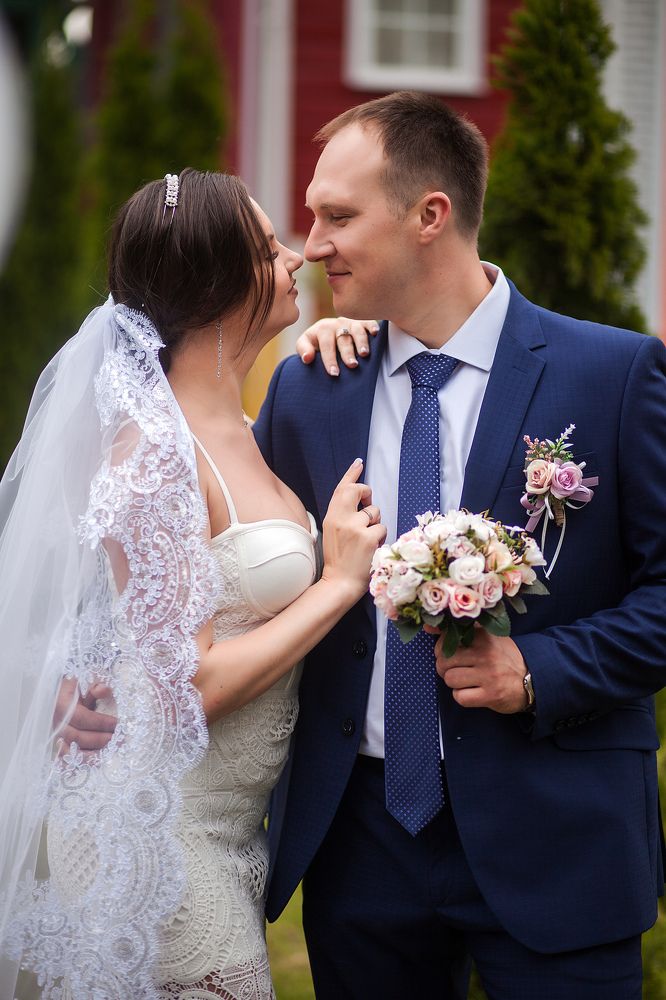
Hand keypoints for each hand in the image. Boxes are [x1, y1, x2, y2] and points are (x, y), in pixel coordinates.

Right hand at [54, 677, 116, 758]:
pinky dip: (82, 760)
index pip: (81, 718)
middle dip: (100, 740)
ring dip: (91, 754)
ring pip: (69, 752)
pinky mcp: (58, 744)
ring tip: (111, 751)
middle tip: (119, 739)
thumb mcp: (87, 680)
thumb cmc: (79, 686)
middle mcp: (55, 723)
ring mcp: (55, 735)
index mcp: (61, 705)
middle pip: (76, 737)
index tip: (117, 724)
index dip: (100, 723)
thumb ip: (96, 686)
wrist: (63, 691)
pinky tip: (99, 758)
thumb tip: (104, 690)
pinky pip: (67, 758)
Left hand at [295, 318, 379, 374]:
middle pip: (343, 339)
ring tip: (364, 354)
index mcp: (323, 328)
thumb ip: (303, 350)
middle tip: (352, 365)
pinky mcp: (362, 322)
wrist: (327, 330)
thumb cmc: (317, 341)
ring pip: (356, 331)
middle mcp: (337, 324)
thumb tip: (307, 358)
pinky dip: (372, 326)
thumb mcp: (306, 343)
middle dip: (347, 353)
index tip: (334, 373)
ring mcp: (351, 322)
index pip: (326, 345)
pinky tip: (376, 333)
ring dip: (361, 342)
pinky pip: (368, 322)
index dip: (329, 359)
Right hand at [321, 459, 386, 599]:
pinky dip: (381, 538)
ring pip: (374, 512)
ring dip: (375, 524)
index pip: (341, 488)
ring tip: (367, 540)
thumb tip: (361, 503)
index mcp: (331, 517)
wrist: (339, 583)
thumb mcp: (333, 533)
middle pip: (357, 490)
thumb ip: (343, 516)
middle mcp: (341, 518)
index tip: (358, 463)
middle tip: (367, 501)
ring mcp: (355, 527)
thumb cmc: (338, 560)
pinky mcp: (368, 538)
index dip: (351, 474)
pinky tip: (372, 549)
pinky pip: (382, 529)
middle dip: (366, 491)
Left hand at [427, 625, 529, 713]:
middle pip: (443, 660)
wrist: (532, 678)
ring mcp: (489, 675)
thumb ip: (458, 630)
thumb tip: (427, 627)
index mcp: (483, 636)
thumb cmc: (502, 656)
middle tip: (454, 669)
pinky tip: (472, 692)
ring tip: (465, 680)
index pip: (446, 638)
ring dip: (453, 682)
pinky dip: (462, 696)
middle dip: (444, 667)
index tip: (449, 652)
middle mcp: (486, 653)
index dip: (441, 648)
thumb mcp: (485, 637)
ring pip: (450, 679)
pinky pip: (460, 697)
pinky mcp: (491, 695)